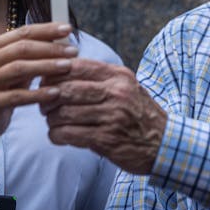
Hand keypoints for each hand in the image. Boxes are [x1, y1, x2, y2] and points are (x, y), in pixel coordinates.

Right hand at [0, 22, 77, 141]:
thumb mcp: (15, 67)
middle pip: (21, 48)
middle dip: (50, 48)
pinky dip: (38, 94)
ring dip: (46, 66)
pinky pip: (17, 97)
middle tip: (73, 51)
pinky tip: (56, 93)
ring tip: (68, 67)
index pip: (23, 32)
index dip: (47, 29)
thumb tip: (63, 38)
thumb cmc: (3, 88)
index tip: (68, 29)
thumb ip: (33, 53)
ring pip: (19, 69)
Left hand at [40, 59, 167, 173]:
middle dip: (48, 98)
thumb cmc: (139, 113)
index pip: (76, 66)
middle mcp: (116, 93)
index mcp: (118, 76)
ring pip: (64, 113)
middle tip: (45, 105)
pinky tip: (58, 136)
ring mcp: (112, 116)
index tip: (45, 81)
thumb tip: (61, 70)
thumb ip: (99, 78)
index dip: (54, 73)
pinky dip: (57, 135)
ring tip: (53, 122)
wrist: (165, 143)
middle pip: (66, 89)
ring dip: (52, 119)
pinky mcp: (107, 139)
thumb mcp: (126, 86)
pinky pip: (70, 134)